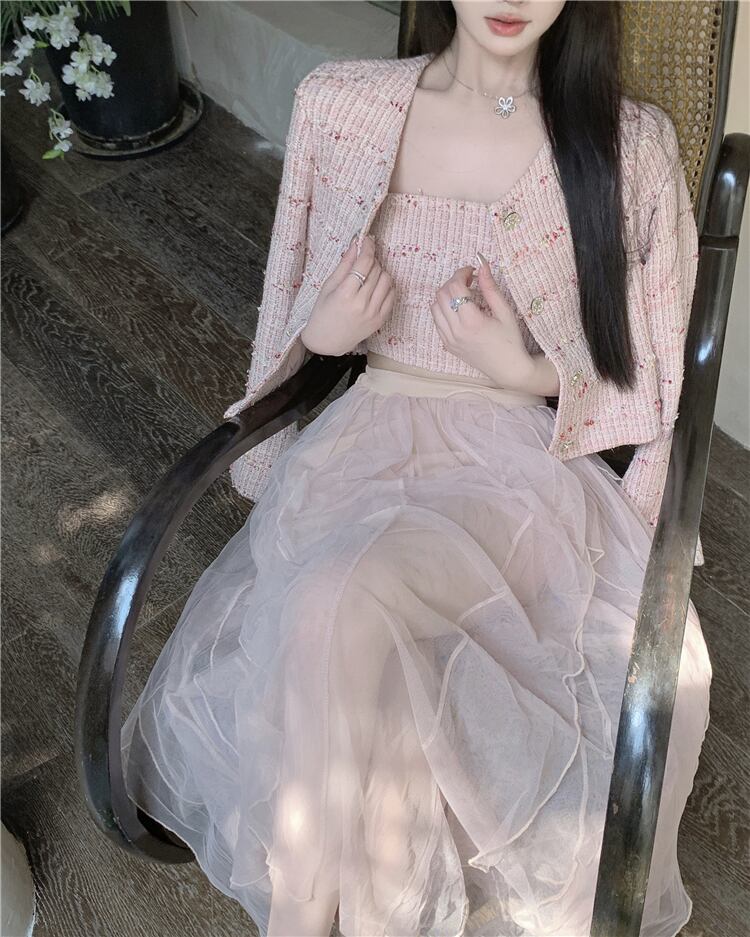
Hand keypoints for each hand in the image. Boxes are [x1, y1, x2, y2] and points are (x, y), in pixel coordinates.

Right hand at [300, 235, 394, 355]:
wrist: (327, 341)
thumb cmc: (322, 312)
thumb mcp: (328, 286)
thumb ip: (344, 265)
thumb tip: (356, 244)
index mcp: (345, 294)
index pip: (364, 263)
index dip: (368, 247)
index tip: (367, 240)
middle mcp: (362, 304)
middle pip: (376, 270)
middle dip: (371, 259)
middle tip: (363, 260)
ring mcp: (373, 313)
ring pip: (386, 280)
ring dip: (379, 271)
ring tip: (369, 273)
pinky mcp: (381, 319)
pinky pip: (391, 294)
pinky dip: (386, 285)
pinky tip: (375, 285)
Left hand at [430, 254, 535, 390]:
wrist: (508, 368)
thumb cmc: (510, 340)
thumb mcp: (504, 312)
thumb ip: (490, 287)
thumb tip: (481, 264)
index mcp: (471, 321)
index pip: (455, 287)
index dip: (461, 273)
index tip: (472, 271)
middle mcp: (456, 331)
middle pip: (441, 295)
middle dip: (453, 282)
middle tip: (468, 281)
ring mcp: (449, 340)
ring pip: (434, 307)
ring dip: (446, 295)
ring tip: (463, 294)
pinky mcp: (448, 345)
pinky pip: (436, 321)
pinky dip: (443, 310)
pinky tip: (458, 309)